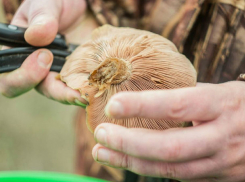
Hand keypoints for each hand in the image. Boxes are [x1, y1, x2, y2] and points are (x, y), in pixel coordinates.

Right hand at [0, 0, 87, 105]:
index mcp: (19, 52)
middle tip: (72, 88)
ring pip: (60, 93)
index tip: (45, 56)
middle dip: (54, 91)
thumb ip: (41, 17)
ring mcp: (57, 73)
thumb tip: (35, 36)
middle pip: (35, 89)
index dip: (24, 74)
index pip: (9, 75)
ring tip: (87, 96)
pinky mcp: (76, 75)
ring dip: (72, 96)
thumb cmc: (58, 3)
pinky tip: (97, 90)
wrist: (83, 10)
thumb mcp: (47, 4)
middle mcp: (36, 67)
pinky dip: (86, 90)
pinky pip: (78, 87)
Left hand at [92, 81, 244, 181]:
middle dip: (129, 142)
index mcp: (221, 105)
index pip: (177, 105)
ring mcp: (220, 163)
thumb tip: (148, 97)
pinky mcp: (216, 178)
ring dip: (130, 161)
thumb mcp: (220, 91)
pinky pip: (178, 177)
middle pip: (169, 147)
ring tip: (102, 151)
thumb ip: (187, 96)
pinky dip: (148, 169)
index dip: (143, 106)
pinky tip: (128, 160)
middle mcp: (221, 137)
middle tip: (100, 133)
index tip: (113, 105)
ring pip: (170, 169)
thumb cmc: (240, 105)